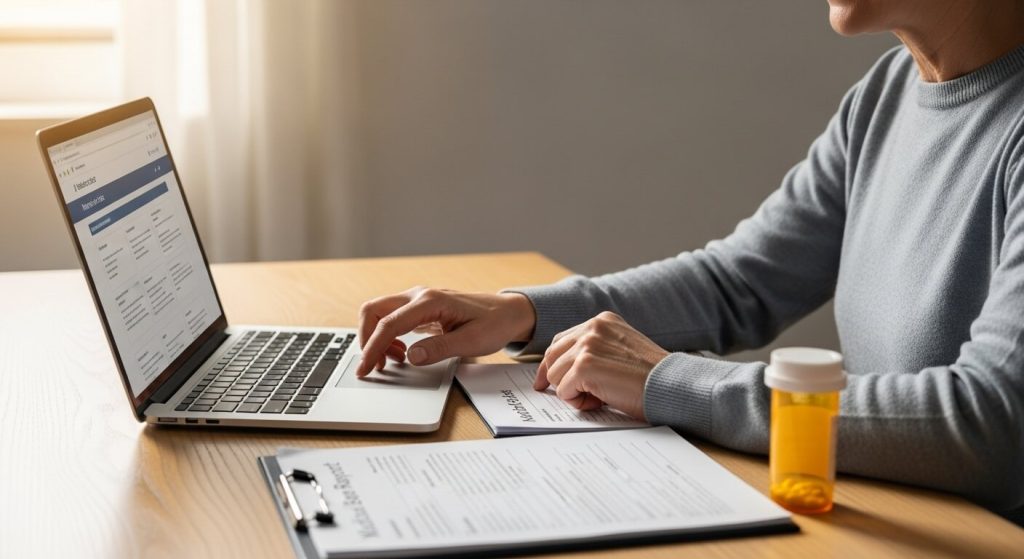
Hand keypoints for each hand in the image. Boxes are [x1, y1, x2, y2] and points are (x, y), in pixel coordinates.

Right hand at [356, 286, 535, 376]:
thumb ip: (440, 349)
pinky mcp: (419, 308)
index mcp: (431, 302)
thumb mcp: (472, 342)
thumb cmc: (494, 324)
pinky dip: (387, 336)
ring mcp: (417, 300)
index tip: (365, 369)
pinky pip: (391, 318)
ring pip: (379, 312)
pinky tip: (401, 352)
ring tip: (394, 361)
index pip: (389, 323)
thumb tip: (410, 357)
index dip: (373, 348)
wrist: (507, 312)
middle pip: (374, 310)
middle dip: (366, 339)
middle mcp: (419, 296)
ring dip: (377, 338)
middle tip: (374, 366)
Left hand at [535, 311, 667, 418]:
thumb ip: (594, 351)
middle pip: (552, 357)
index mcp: (601, 321)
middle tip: (578, 396)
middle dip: (559, 380)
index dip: (552, 364)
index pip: (561, 341)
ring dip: (572, 392)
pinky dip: (578, 402)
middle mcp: (592, 327)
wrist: (671, 385)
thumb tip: (559, 370)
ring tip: (599, 397)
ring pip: (554, 375)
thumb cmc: (650, 377)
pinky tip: (600, 400)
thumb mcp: (620, 352)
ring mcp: (587, 345)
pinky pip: (563, 391)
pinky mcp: (584, 365)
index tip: (544, 382)